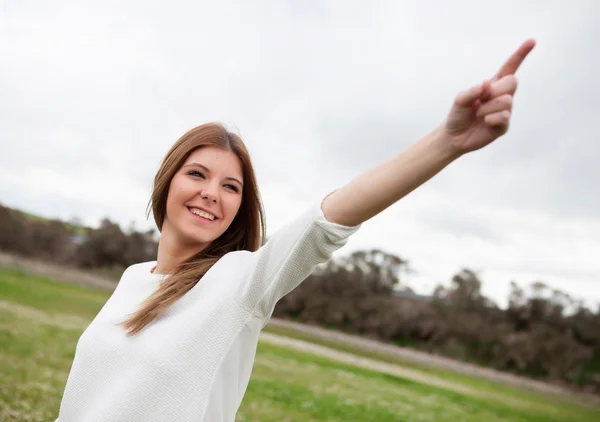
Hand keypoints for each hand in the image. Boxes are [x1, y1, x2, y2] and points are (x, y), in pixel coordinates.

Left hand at [441, 39, 535, 154]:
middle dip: (496, 89)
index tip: (532, 41)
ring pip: (507, 100)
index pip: (510, 67)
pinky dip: (491, 118)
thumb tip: (487, 85)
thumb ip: (472, 91)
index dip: (520, 54)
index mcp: (493, 85)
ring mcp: (505, 111)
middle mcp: (502, 96)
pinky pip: (504, 117)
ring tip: (478, 114)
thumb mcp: (459, 100)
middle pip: (513, 81)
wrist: (453, 136)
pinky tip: (484, 122)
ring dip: (488, 107)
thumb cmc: (457, 115)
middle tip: (482, 99)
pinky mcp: (504, 125)